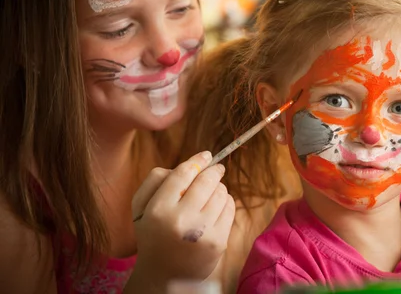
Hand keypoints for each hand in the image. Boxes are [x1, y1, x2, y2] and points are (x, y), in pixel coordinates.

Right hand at [126, 152, 234, 291]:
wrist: (164, 275)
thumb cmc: (153, 234)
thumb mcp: (141, 208)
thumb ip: (155, 180)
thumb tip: (192, 163)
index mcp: (158, 210)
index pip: (184, 173)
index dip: (198, 160)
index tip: (206, 155)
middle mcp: (180, 220)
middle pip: (206, 180)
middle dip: (214, 171)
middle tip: (216, 168)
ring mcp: (202, 232)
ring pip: (221, 192)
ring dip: (218, 188)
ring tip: (211, 194)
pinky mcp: (218, 242)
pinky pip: (230, 207)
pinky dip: (225, 202)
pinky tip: (216, 207)